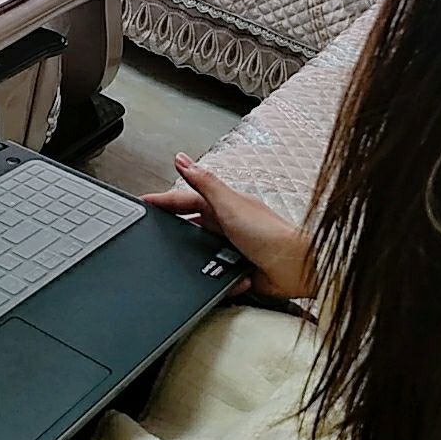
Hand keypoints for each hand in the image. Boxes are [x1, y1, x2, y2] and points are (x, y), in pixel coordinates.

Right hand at [142, 154, 311, 299]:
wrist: (296, 267)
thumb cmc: (270, 234)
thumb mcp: (229, 203)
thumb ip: (204, 183)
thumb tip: (182, 159)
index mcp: (223, 204)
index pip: (185, 199)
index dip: (164, 201)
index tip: (144, 202)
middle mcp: (227, 224)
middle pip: (192, 226)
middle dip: (176, 231)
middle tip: (157, 234)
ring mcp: (232, 248)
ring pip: (202, 254)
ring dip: (199, 261)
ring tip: (193, 264)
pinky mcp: (238, 270)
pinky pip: (218, 277)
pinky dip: (219, 280)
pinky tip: (226, 278)